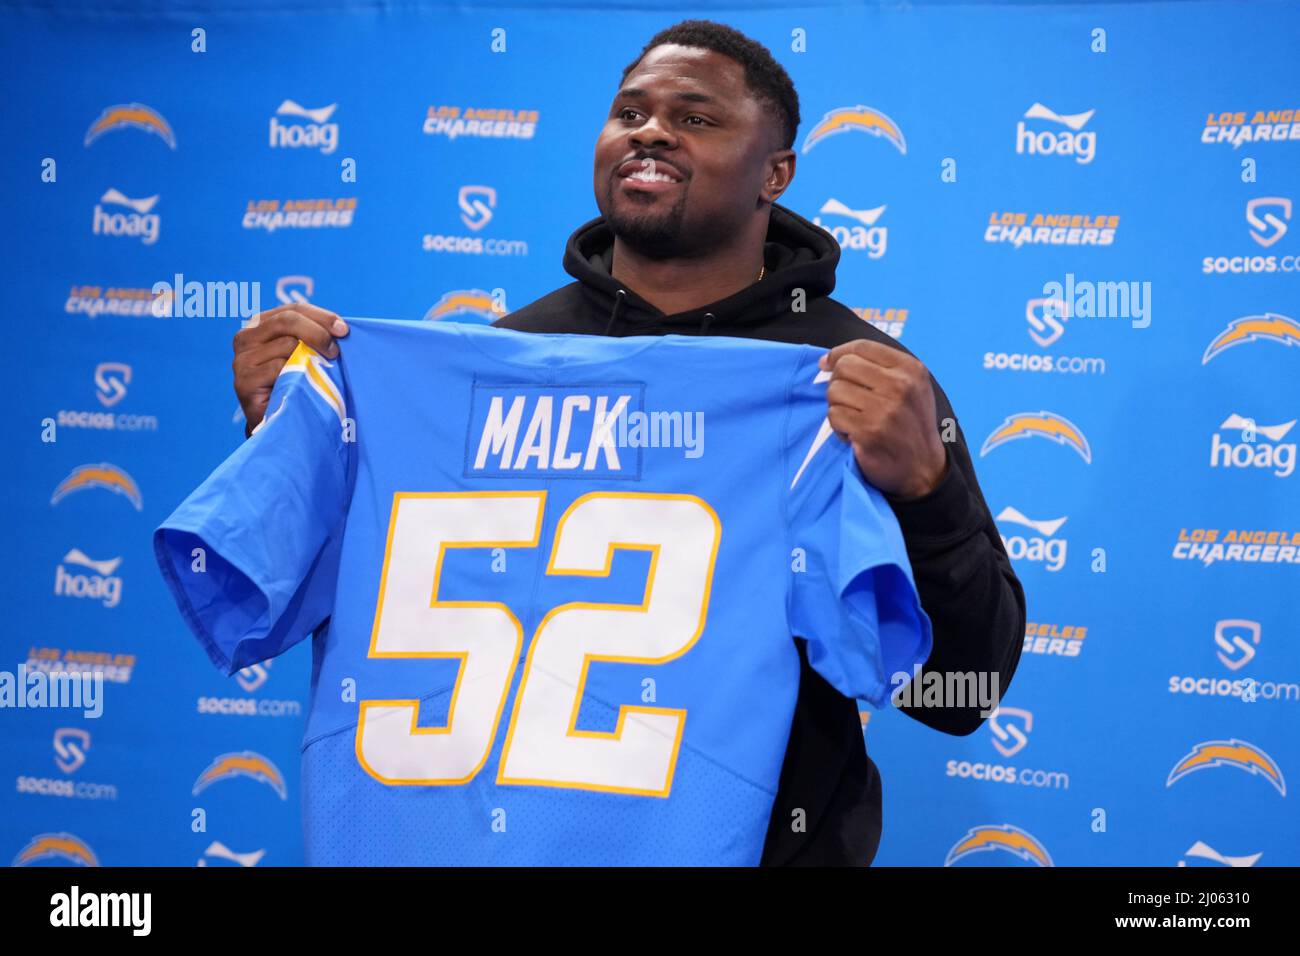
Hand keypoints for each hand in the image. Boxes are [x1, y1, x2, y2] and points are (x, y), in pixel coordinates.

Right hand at [232, 304, 347, 435]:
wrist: (277, 422)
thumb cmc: (296, 384)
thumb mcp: (304, 354)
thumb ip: (314, 337)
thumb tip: (342, 329)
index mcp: (260, 324)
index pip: (293, 309)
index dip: (321, 316)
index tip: (344, 330)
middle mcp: (246, 337)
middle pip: (287, 320)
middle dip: (318, 332)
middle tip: (336, 351)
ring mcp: (242, 359)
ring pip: (286, 345)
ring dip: (310, 358)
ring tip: (320, 373)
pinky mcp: (243, 381)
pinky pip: (278, 368)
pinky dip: (296, 375)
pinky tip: (302, 385)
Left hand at [820, 340, 947, 499]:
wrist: (923, 468)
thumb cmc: (910, 424)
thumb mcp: (910, 387)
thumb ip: (877, 367)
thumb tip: (828, 360)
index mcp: (910, 369)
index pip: (862, 347)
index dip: (838, 353)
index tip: (827, 364)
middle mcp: (900, 385)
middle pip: (844, 367)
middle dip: (837, 382)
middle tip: (847, 401)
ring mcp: (884, 409)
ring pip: (834, 391)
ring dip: (837, 407)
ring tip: (854, 419)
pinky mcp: (869, 431)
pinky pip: (833, 416)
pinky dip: (838, 427)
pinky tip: (854, 434)